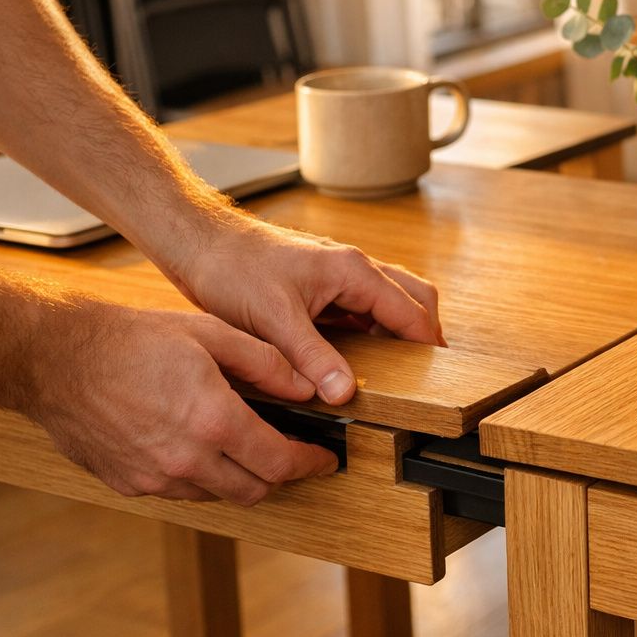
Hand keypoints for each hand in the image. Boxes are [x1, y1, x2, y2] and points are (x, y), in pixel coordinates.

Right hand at [26, 300, 338, 503]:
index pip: (280, 463)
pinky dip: (201, 477)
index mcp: (213, 421)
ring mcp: (154, 478)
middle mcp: (186, 460)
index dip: (311, 464)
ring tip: (245, 446)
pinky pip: (181, 493)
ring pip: (218, 496)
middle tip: (292, 454)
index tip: (325, 459)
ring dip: (240, 477)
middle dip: (281, 475)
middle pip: (255, 490)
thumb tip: (307, 387)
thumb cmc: (131, 339)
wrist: (54, 359)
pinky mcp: (129, 484)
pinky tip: (200, 447)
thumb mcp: (210, 334)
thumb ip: (266, 363)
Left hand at [166, 212, 443, 404]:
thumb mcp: (274, 320)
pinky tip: (359, 357)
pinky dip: (374, 331)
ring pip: (392, 301)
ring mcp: (342, 275)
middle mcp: (355, 267)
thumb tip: (344, 393)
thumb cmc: (234, 269)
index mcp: (354, 271)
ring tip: (396, 370)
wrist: (200, 243)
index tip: (436, 379)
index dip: (427, 346)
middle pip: (415, 298)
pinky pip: (365, 308)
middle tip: (424, 374)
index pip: (412, 311)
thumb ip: (313, 357)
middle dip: (424, 333)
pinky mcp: (325, 285)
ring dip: (399, 331)